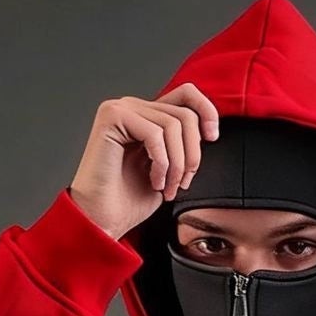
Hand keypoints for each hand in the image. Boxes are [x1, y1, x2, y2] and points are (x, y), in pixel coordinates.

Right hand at [68, 84, 221, 241]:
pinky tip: (153, 181)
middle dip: (192, 154)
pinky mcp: (111, 118)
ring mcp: (120, 109)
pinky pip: (154, 133)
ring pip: (173, 125)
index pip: (186, 95)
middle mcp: (132, 107)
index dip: (207, 111)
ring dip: (177, 164)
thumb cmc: (130, 201)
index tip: (213, 138)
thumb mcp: (169, 168)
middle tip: (182, 183)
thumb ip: (183, 143)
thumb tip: (208, 130)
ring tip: (167, 187)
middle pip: (185, 114)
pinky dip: (161, 162)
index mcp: (146, 115)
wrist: (103, 220)